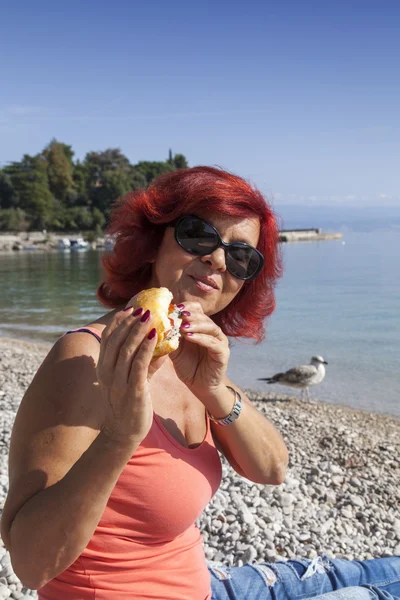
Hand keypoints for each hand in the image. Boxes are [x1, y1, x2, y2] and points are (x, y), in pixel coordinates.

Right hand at [96, 307, 165, 447]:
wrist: (123, 434)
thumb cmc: (127, 405)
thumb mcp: (131, 381)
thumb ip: (142, 364)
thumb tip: (158, 344)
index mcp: (103, 369)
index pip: (107, 340)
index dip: (118, 323)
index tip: (128, 310)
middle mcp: (107, 374)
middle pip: (116, 341)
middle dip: (129, 323)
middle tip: (142, 309)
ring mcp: (118, 383)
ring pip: (127, 350)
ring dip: (138, 331)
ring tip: (150, 317)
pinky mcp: (133, 391)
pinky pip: (139, 365)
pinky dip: (147, 349)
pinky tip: (155, 337)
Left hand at [170, 302, 229, 399]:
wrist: (200, 386)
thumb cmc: (188, 367)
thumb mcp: (175, 350)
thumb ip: (170, 337)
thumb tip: (157, 324)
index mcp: (201, 327)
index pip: (198, 310)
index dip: (187, 306)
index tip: (175, 307)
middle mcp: (212, 332)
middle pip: (204, 317)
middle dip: (190, 315)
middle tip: (179, 315)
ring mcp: (220, 342)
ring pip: (210, 327)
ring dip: (196, 325)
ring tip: (183, 327)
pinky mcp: (223, 353)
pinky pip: (213, 343)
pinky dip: (201, 338)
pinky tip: (189, 337)